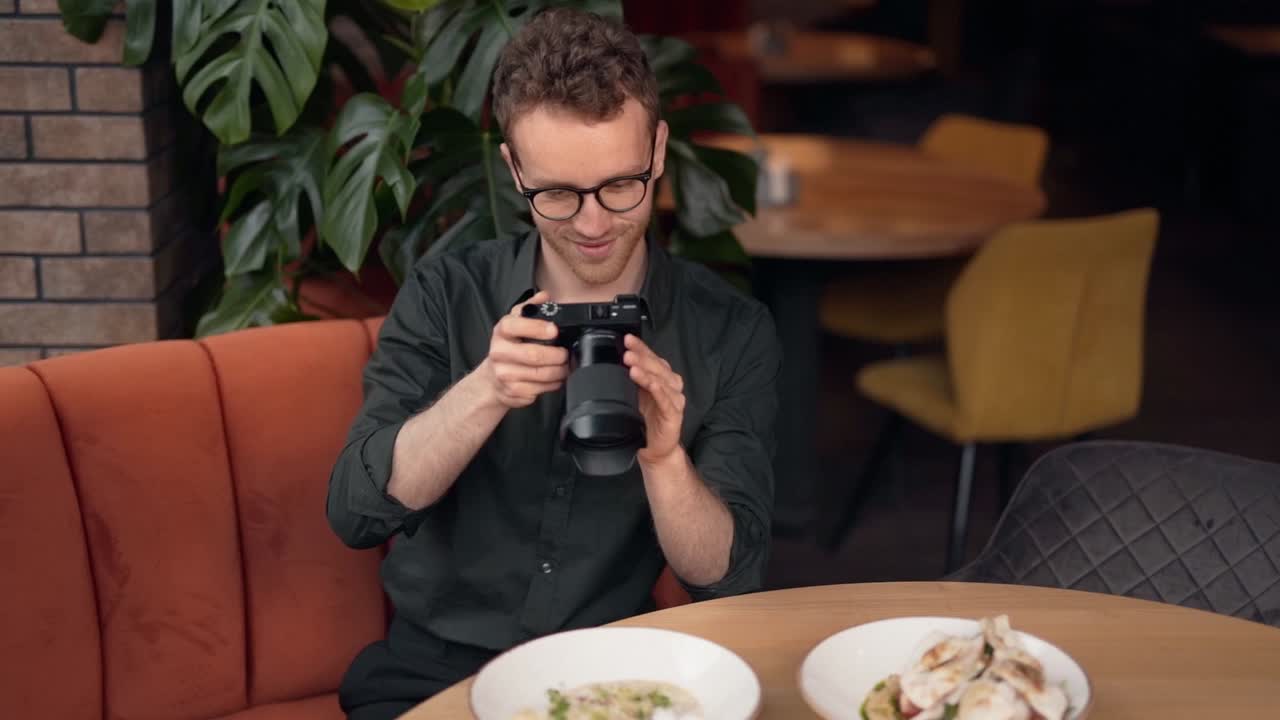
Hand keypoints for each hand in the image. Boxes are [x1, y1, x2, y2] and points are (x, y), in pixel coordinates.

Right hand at [478, 290, 568, 408]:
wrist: (492, 379)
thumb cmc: (509, 349)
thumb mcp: (516, 325)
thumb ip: (530, 309)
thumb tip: (545, 295)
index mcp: (501, 332)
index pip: (514, 326)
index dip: (536, 327)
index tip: (553, 330)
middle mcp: (499, 352)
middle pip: (533, 354)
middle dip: (556, 355)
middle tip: (565, 354)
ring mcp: (504, 373)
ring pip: (540, 374)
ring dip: (559, 371)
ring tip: (564, 366)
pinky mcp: (512, 391)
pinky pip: (540, 388)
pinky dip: (553, 384)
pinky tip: (555, 379)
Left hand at [623, 334, 684, 464]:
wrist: (657, 446)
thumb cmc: (647, 418)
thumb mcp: (635, 394)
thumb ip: (631, 378)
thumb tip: (615, 360)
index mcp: (661, 377)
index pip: (652, 357)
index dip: (641, 348)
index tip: (628, 340)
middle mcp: (671, 385)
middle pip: (657, 367)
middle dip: (642, 358)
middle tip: (627, 352)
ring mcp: (674, 399)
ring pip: (662, 381)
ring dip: (648, 373)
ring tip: (633, 367)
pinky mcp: (675, 414)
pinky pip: (666, 400)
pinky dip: (660, 391)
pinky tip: (653, 384)